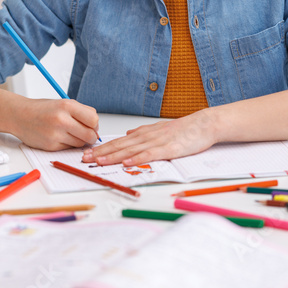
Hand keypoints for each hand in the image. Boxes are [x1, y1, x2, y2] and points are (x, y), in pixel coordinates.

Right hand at [10, 97, 99, 150]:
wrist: (19, 115)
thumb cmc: (42, 109)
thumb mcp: (63, 103)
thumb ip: (80, 113)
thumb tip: (96, 127)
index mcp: (67, 106)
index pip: (94, 119)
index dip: (95, 124)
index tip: (92, 125)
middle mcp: (61, 119)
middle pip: (90, 134)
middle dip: (91, 136)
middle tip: (86, 133)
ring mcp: (55, 134)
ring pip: (80, 143)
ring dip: (79, 141)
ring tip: (70, 133)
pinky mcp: (51, 146)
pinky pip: (68, 148)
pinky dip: (68, 144)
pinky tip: (60, 137)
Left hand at [82, 110, 216, 165]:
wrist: (203, 124)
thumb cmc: (184, 130)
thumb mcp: (160, 129)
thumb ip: (143, 132)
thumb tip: (128, 133)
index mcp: (144, 133)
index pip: (118, 141)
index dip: (102, 148)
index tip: (87, 153)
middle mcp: (146, 136)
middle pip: (120, 145)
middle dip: (101, 153)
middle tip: (84, 159)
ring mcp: (157, 142)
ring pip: (130, 150)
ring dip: (113, 156)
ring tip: (98, 161)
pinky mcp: (168, 148)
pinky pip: (150, 154)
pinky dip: (137, 159)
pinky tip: (127, 162)